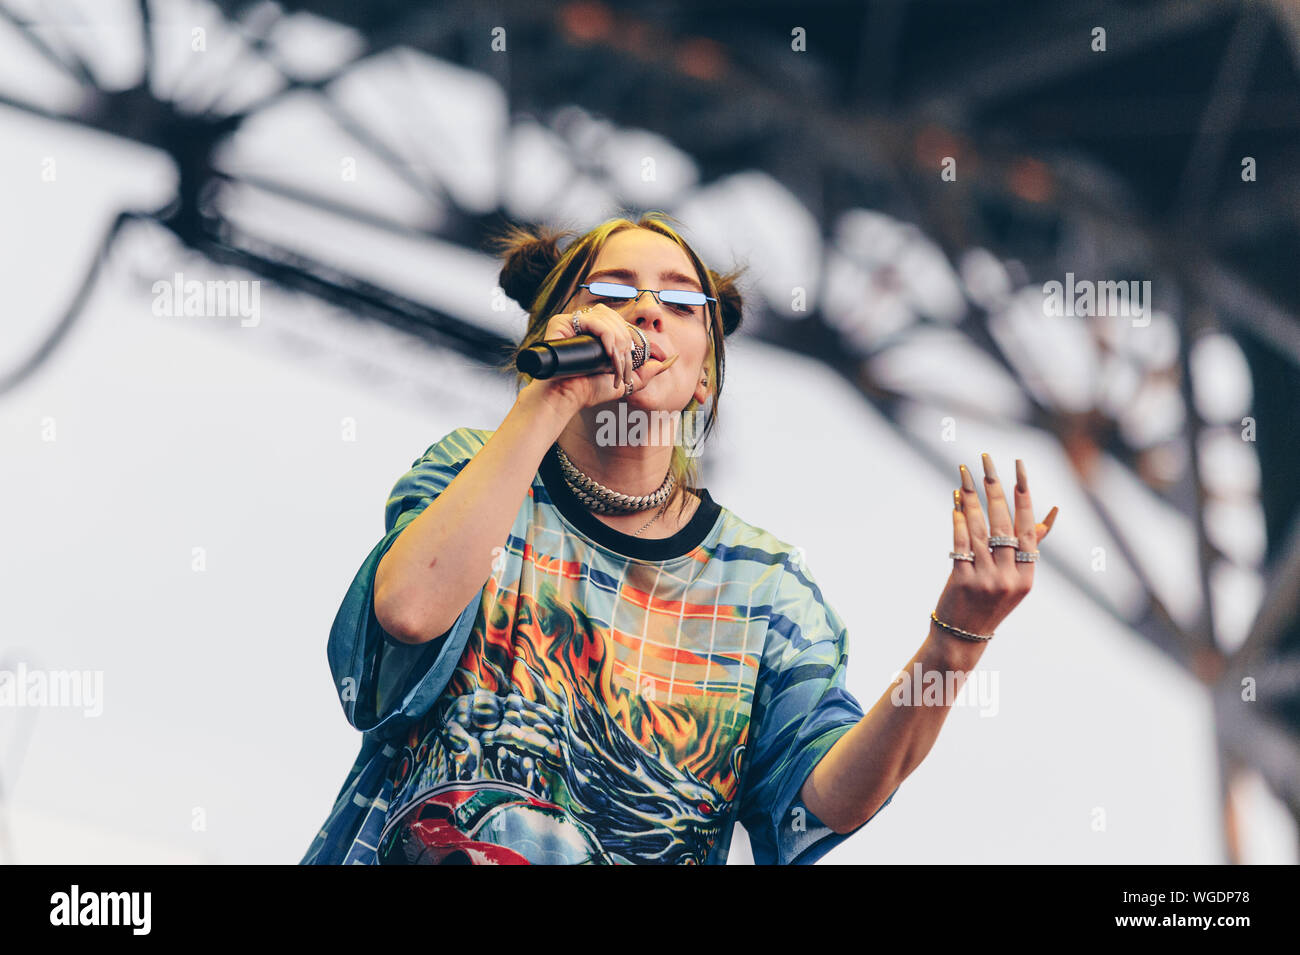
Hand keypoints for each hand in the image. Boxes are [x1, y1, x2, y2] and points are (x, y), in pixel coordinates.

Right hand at [520, 304, 678, 412]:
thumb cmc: (590, 391)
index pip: (623, 323)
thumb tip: (672, 359)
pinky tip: (607, 353)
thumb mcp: (626, 381)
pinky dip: (606, 336)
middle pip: (617, 319)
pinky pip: (593, 320)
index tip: (630, 363)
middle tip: (622, 369)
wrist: (567, 398)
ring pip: (608, 318)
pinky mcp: (561, 322)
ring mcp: (572, 321)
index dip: (632, 340)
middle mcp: (585, 323)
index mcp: (598, 331)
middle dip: (626, 345)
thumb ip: (648, 371)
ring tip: (613, 365)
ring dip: (617, 343)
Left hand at [933, 454, 1058, 640]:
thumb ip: (1031, 546)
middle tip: (986, 460)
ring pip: (980, 529)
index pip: (1029, 527)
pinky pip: (961, 543)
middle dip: (995, 487)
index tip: (1018, 468)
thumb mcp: (1017, 579)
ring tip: (964, 473)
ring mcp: (986, 579)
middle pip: (1003, 523)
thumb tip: (1054, 510)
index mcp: (1028, 575)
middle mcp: (1010, 576)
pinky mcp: (962, 581)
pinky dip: (958, 520)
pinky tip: (955, 501)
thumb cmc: (991, 602)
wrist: (963, 637)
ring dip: (971, 498)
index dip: (1023, 495)